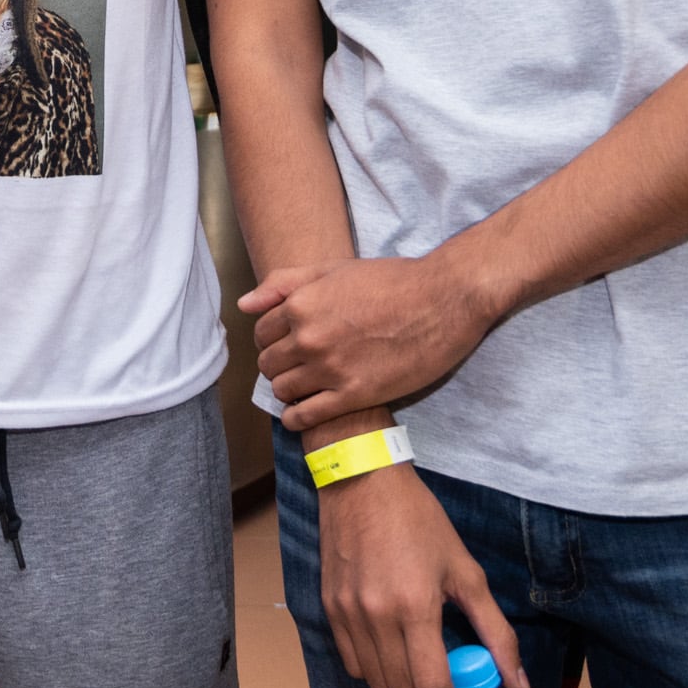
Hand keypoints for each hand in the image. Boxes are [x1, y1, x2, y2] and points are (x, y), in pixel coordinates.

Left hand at [244, 254, 494, 429]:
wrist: (443, 300)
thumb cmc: (390, 280)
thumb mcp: (333, 269)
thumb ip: (284, 284)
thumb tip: (244, 305)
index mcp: (301, 305)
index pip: (261, 333)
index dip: (272, 338)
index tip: (286, 343)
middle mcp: (309, 338)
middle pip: (269, 363)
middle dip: (278, 364)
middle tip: (296, 365)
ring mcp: (331, 369)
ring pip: (283, 390)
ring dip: (287, 390)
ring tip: (304, 386)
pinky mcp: (354, 396)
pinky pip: (306, 417)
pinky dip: (296, 418)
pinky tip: (302, 414)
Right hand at [315, 462, 523, 687]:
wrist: (361, 480)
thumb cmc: (419, 520)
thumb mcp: (466, 571)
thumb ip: (496, 630)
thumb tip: (519, 684)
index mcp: (414, 607)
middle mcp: (375, 617)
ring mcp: (347, 614)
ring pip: (374, 684)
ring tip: (421, 670)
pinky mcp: (329, 608)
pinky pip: (351, 662)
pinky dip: (375, 671)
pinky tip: (392, 652)